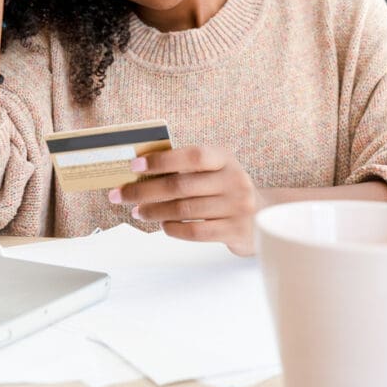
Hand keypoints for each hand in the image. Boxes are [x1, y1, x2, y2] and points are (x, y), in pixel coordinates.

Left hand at [108, 147, 266, 256]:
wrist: (264, 216)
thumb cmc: (225, 190)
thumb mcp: (214, 171)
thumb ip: (186, 169)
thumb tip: (141, 172)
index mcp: (225, 158)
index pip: (192, 156)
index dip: (162, 160)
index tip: (135, 166)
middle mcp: (234, 180)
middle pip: (181, 186)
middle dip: (145, 191)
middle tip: (121, 195)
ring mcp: (238, 206)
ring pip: (184, 210)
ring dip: (154, 212)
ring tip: (138, 212)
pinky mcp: (236, 231)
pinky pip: (195, 231)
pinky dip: (173, 228)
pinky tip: (162, 225)